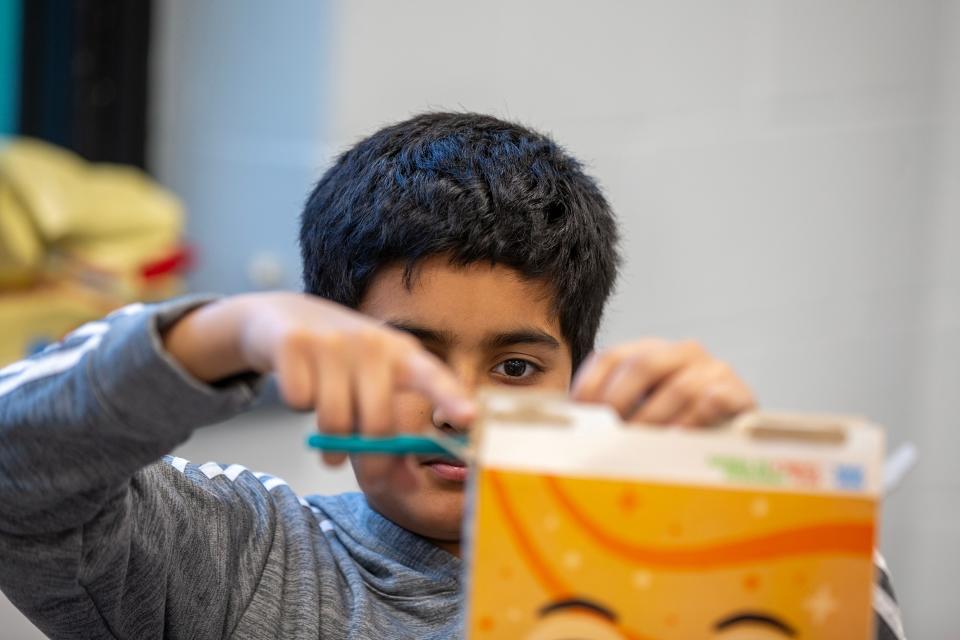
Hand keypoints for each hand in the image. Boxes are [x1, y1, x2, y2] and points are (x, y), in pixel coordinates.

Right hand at [163, 292, 474, 463]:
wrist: (282, 318)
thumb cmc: (341, 364)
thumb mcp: (372, 388)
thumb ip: (392, 435)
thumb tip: (407, 486)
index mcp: (402, 354)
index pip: (434, 377)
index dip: (451, 399)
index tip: (469, 419)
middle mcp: (372, 343)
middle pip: (378, 423)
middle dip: (372, 460)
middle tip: (366, 476)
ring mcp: (333, 341)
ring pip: (335, 420)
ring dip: (330, 443)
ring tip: (329, 443)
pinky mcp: (294, 343)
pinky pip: (300, 403)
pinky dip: (298, 407)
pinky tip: (301, 387)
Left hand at [570, 338, 754, 426]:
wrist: (734, 434)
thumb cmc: (677, 425)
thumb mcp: (641, 412)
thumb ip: (614, 413)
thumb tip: (573, 429)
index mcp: (651, 352)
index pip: (611, 356)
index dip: (591, 385)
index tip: (579, 414)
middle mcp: (682, 352)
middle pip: (643, 364)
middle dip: (619, 399)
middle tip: (608, 430)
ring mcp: (713, 369)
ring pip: (678, 387)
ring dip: (653, 419)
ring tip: (639, 443)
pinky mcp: (738, 392)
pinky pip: (712, 402)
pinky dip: (690, 423)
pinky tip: (675, 441)